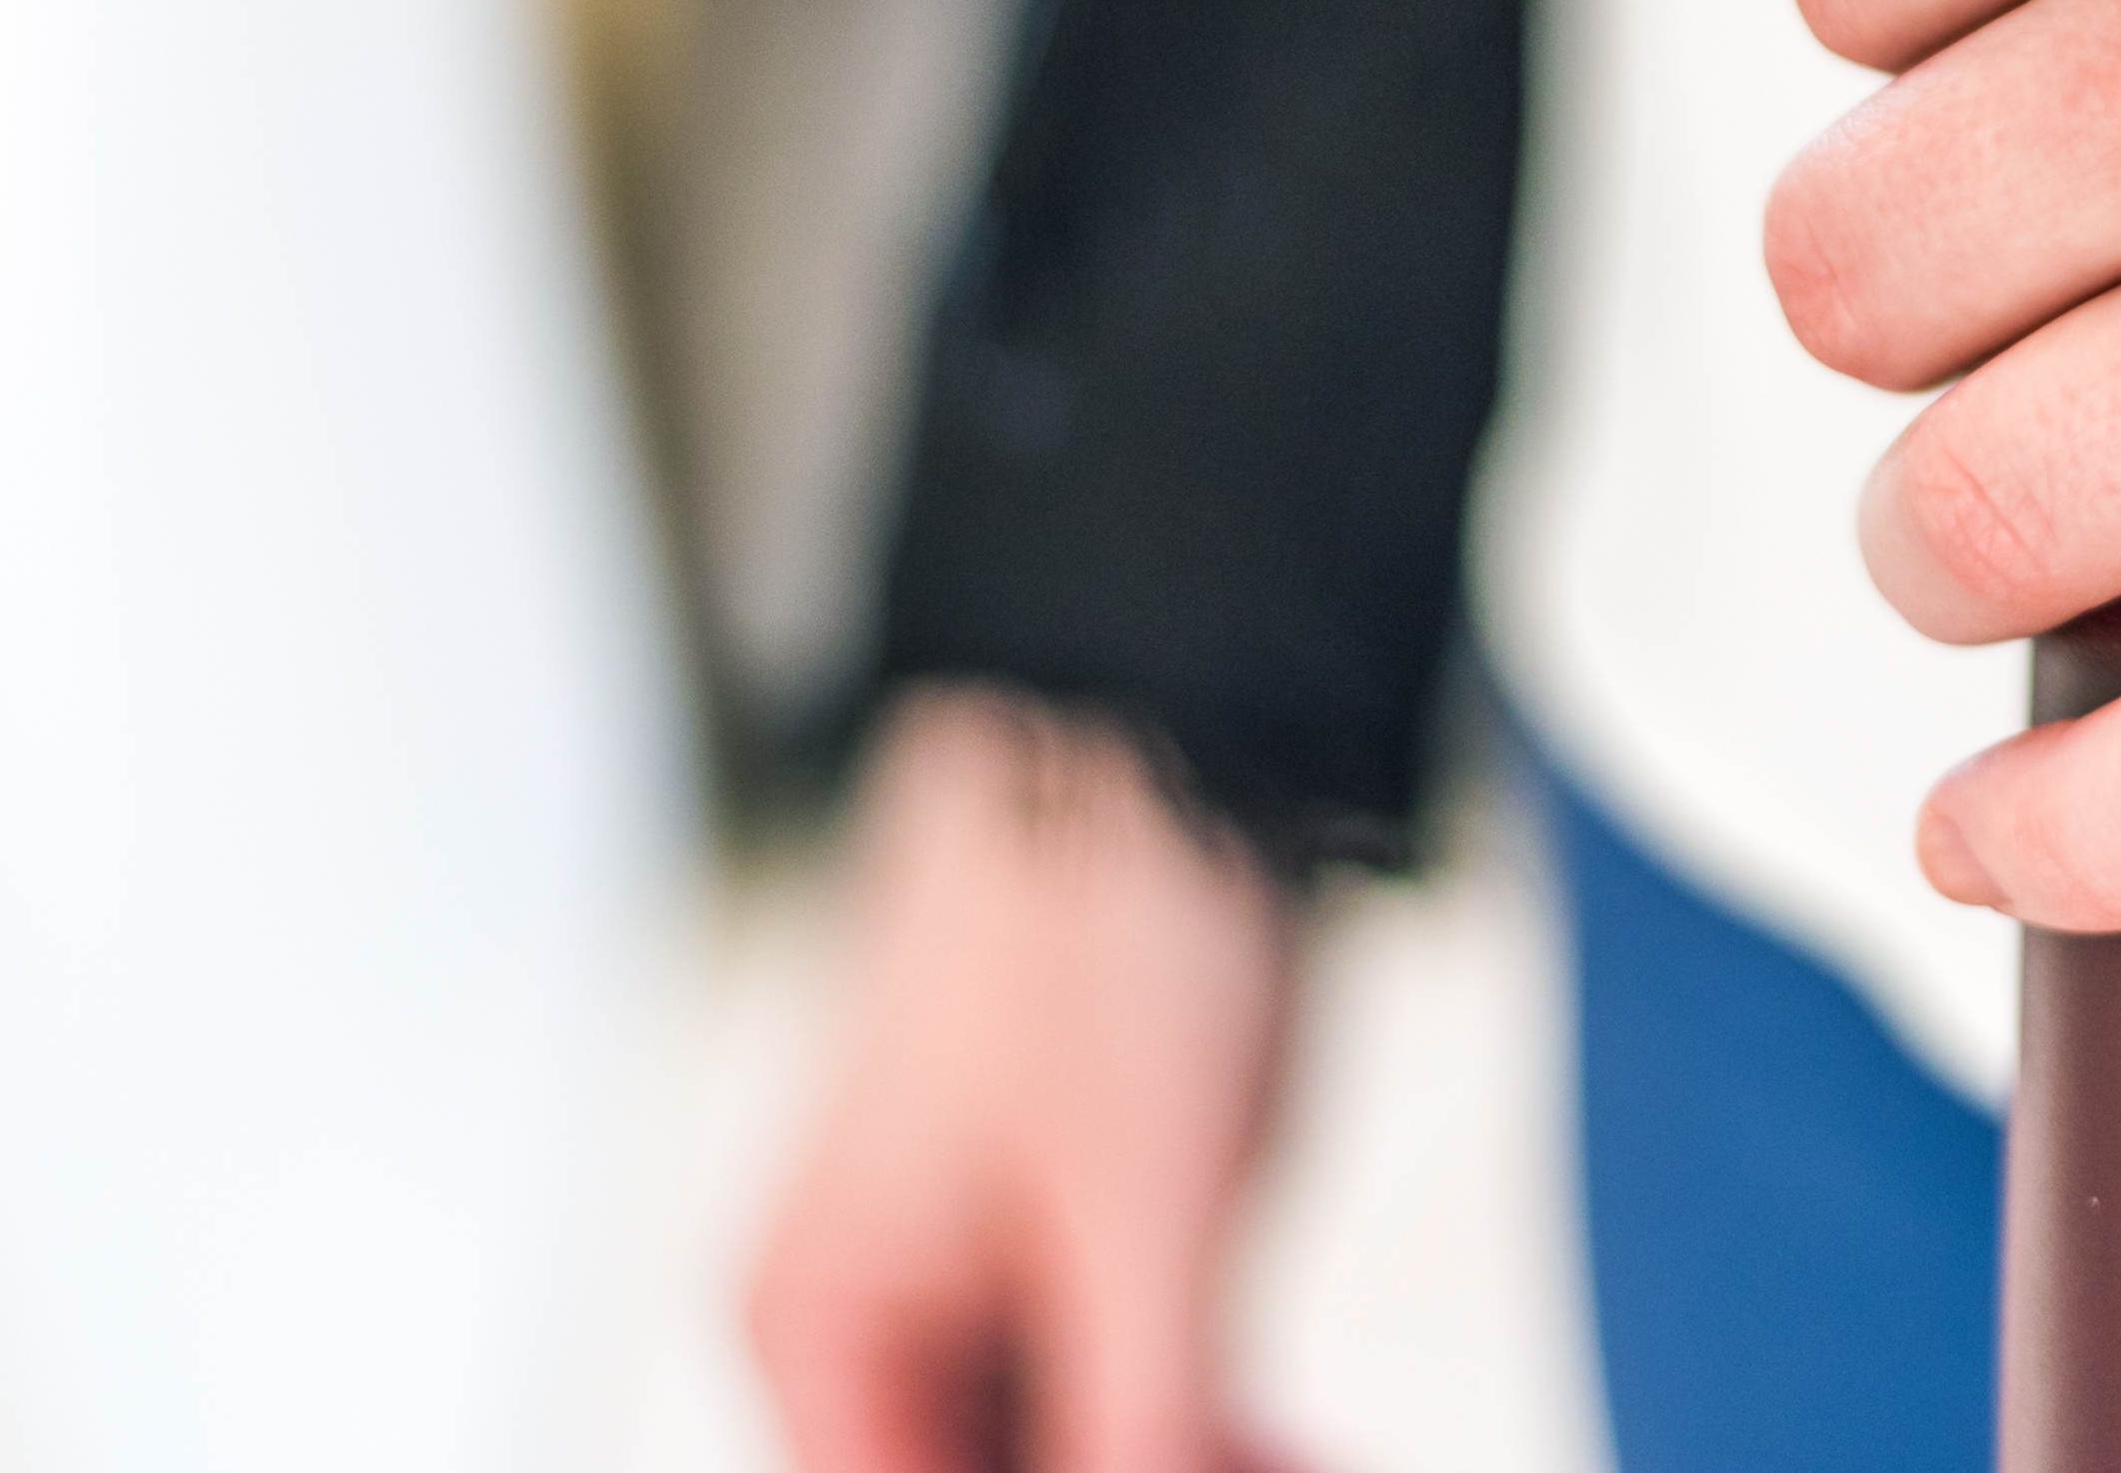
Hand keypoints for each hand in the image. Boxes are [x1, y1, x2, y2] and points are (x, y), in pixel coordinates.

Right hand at [747, 693, 1301, 1472]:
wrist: (1151, 722)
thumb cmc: (1107, 919)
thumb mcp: (1149, 1223)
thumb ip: (1142, 1429)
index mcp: (820, 1333)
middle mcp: (856, 1312)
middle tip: (1298, 1461)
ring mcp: (945, 1260)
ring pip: (1053, 1435)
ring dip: (1178, 1454)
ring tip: (1300, 1442)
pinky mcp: (1031, 1217)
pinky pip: (1092, 1364)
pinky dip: (1186, 1402)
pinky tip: (1278, 1417)